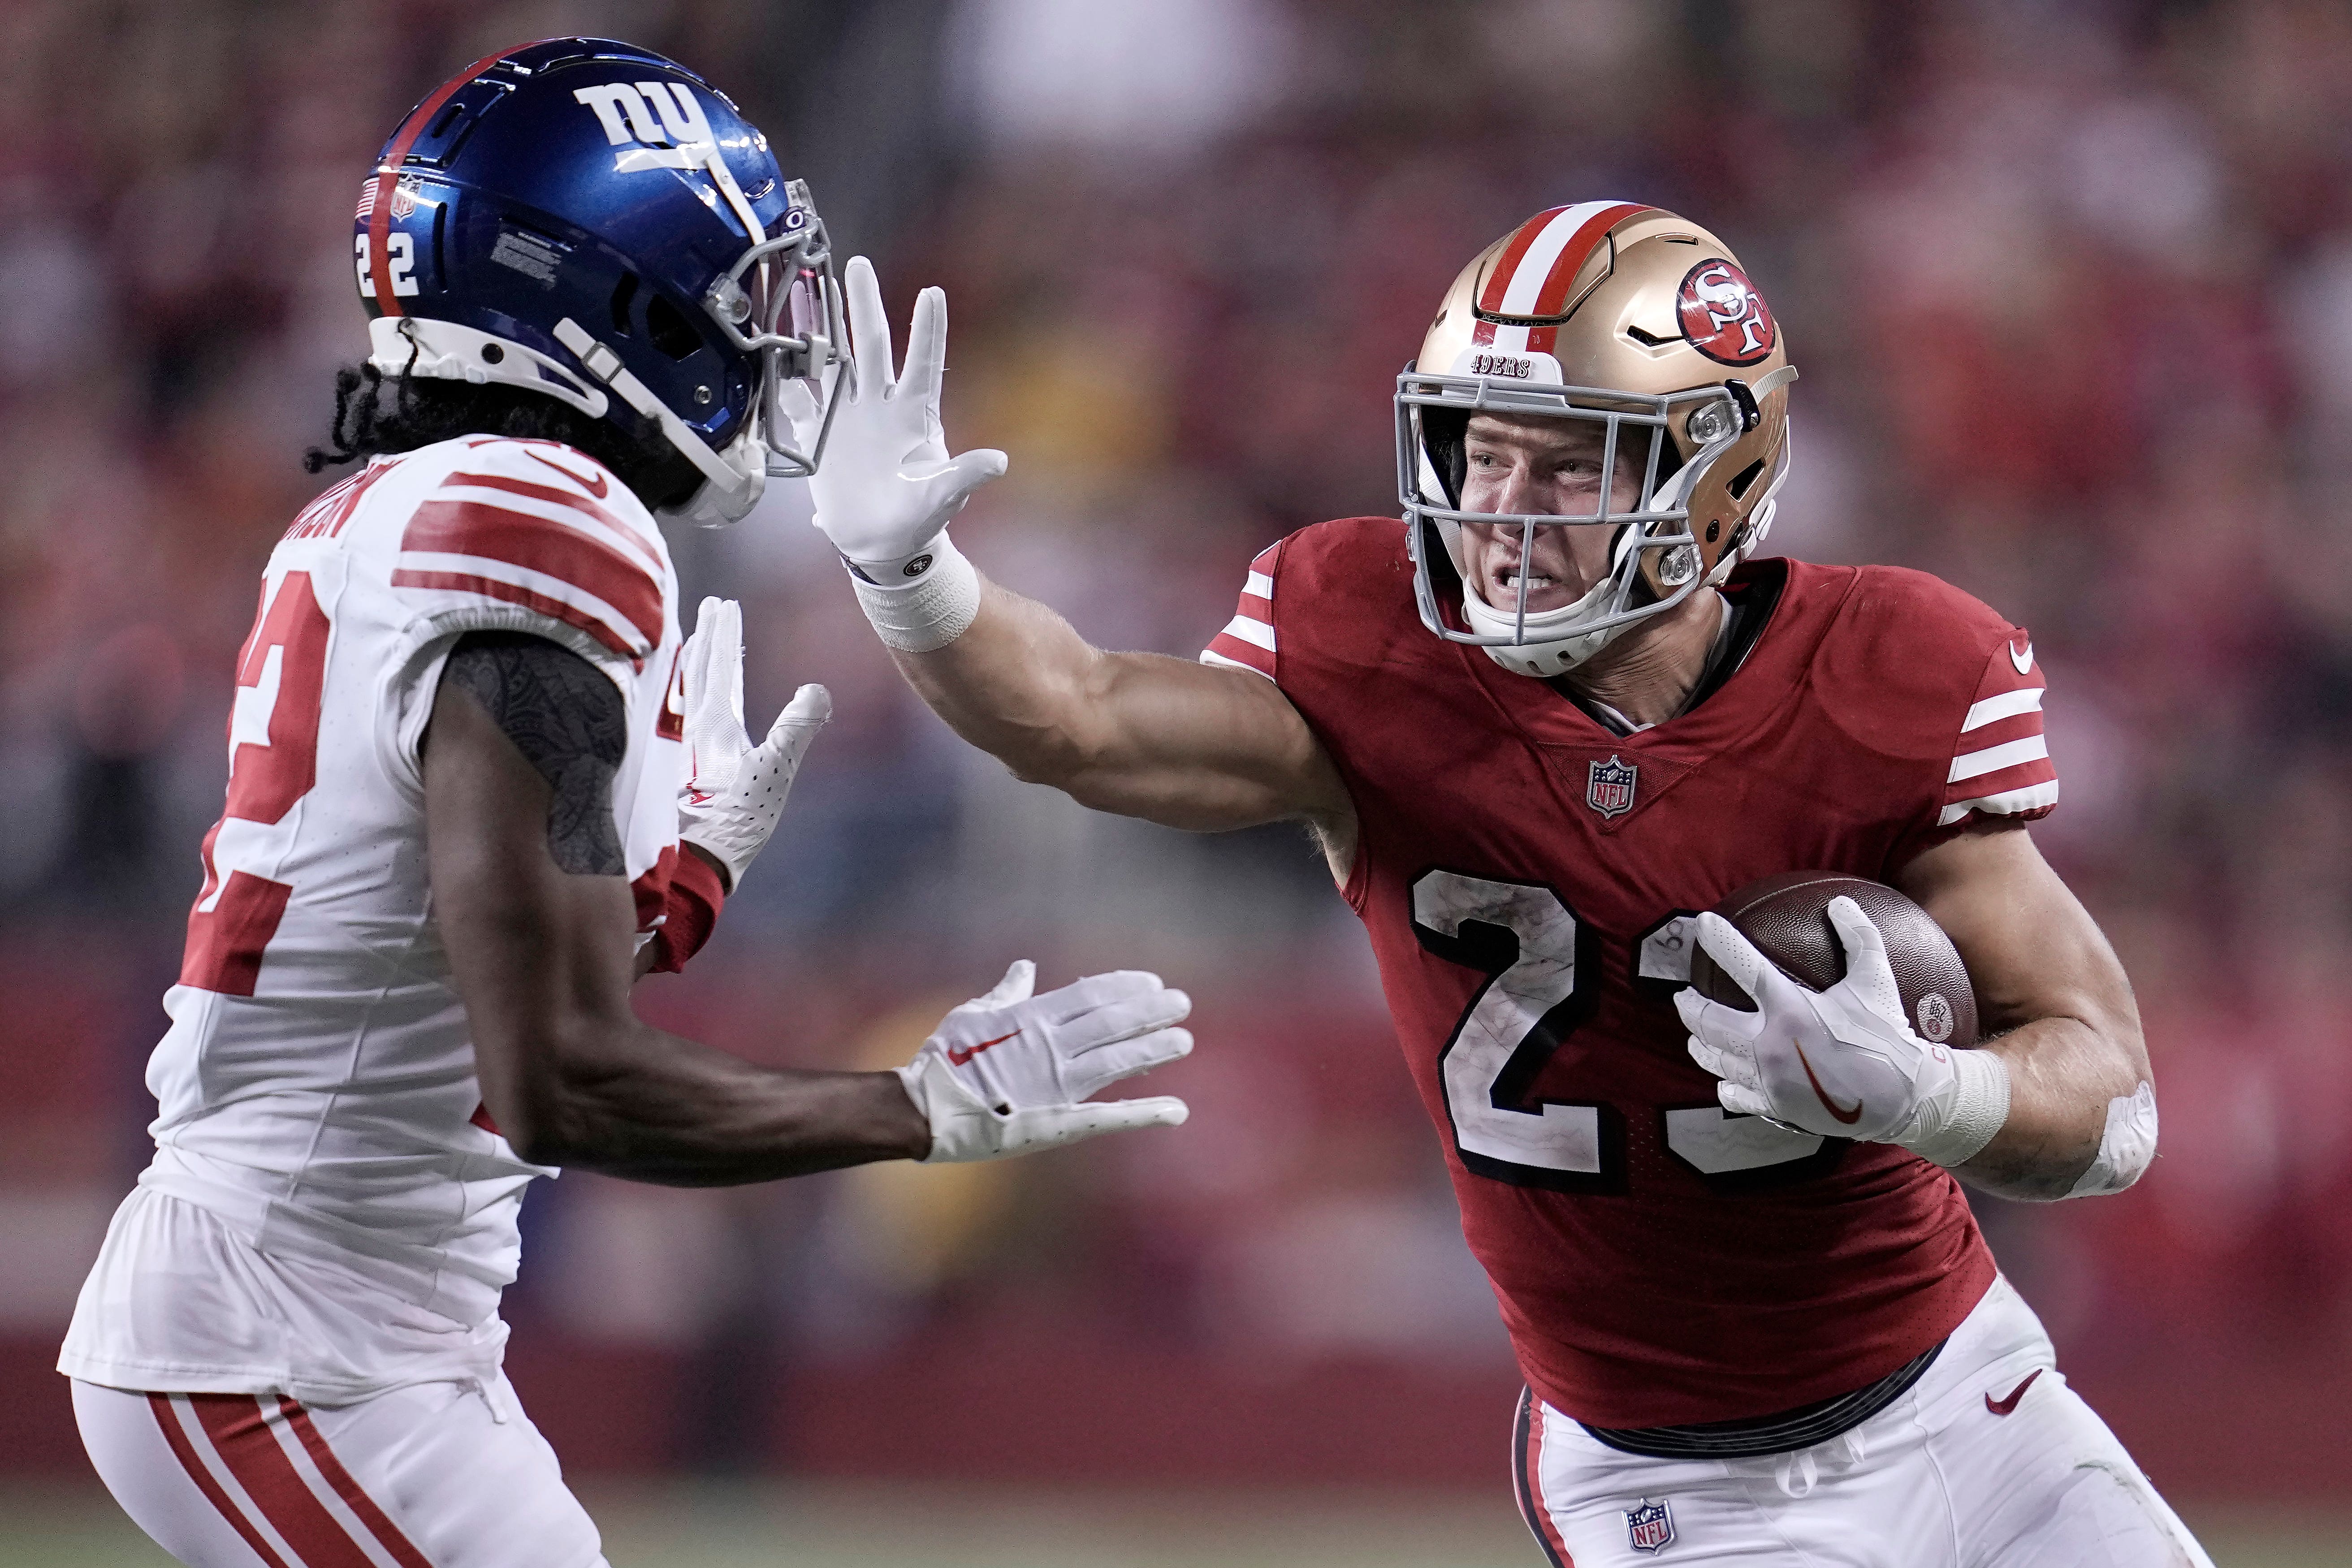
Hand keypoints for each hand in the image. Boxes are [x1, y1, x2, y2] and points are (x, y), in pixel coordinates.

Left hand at [674, 596, 829, 890]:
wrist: (693, 863)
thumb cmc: (734, 821)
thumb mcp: (774, 773)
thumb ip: (795, 729)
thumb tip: (816, 690)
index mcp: (713, 725)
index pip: (721, 667)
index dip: (726, 634)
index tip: (727, 604)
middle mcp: (690, 729)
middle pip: (698, 671)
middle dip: (707, 637)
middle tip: (711, 606)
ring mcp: (680, 747)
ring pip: (684, 690)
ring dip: (693, 662)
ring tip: (695, 642)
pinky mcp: (675, 767)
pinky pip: (679, 714)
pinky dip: (683, 693)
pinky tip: (685, 699)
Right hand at [786, 255, 1006, 579]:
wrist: (881, 543)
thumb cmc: (919, 519)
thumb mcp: (943, 498)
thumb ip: (963, 477)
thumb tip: (998, 462)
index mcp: (913, 415)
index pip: (923, 363)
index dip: (927, 329)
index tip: (932, 292)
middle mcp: (879, 406)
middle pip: (870, 346)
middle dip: (865, 304)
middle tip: (856, 263)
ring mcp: (847, 417)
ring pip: (832, 360)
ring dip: (820, 325)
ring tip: (810, 285)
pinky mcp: (818, 435)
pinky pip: (799, 399)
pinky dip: (787, 376)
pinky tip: (773, 345)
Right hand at [896, 961, 1191, 1162]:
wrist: (924, 1110)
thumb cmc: (942, 1059)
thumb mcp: (972, 1015)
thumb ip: (1007, 992)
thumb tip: (1026, 967)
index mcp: (1031, 1018)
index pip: (1091, 995)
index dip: (1125, 988)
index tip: (1153, 984)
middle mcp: (1051, 1048)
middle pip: (1112, 1023)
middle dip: (1150, 1012)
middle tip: (1183, 1004)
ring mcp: (1058, 1086)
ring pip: (1117, 1061)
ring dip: (1154, 1049)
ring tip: (1184, 1040)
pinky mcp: (1059, 1121)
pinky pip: (1110, 1117)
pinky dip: (1145, 1113)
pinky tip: (1177, 1110)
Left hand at [1675, 896, 1959, 1143]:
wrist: (1903, 1099)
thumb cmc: (1887, 1036)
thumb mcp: (1876, 981)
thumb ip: (1859, 937)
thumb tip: (1840, 901)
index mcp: (1790, 1009)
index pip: (1744, 966)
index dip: (1720, 940)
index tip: (1702, 923)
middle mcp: (1769, 1044)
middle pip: (1708, 1020)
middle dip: (1689, 1005)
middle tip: (1683, 996)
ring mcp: (1767, 1078)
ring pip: (1714, 1058)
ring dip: (1699, 1042)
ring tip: (1695, 1034)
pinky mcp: (1773, 1106)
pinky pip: (1734, 1094)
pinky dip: (1725, 1082)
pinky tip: (1724, 1076)